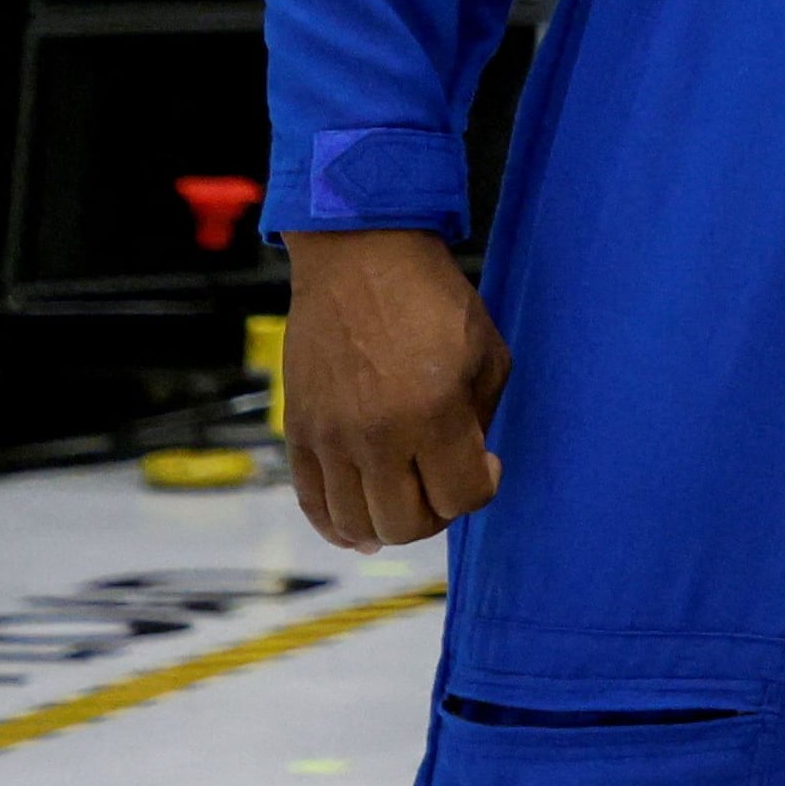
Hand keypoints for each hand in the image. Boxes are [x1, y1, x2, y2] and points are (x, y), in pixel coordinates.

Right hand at [283, 228, 510, 552]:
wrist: (360, 260)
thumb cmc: (433, 301)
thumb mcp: (486, 353)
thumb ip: (481, 419)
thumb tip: (469, 468)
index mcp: (434, 412)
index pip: (463, 497)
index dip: (483, 488)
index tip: (485, 464)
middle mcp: (378, 435)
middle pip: (408, 525)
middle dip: (437, 514)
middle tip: (444, 483)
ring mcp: (331, 439)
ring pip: (358, 525)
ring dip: (390, 523)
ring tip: (407, 496)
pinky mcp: (298, 434)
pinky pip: (313, 506)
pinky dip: (339, 524)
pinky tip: (361, 522)